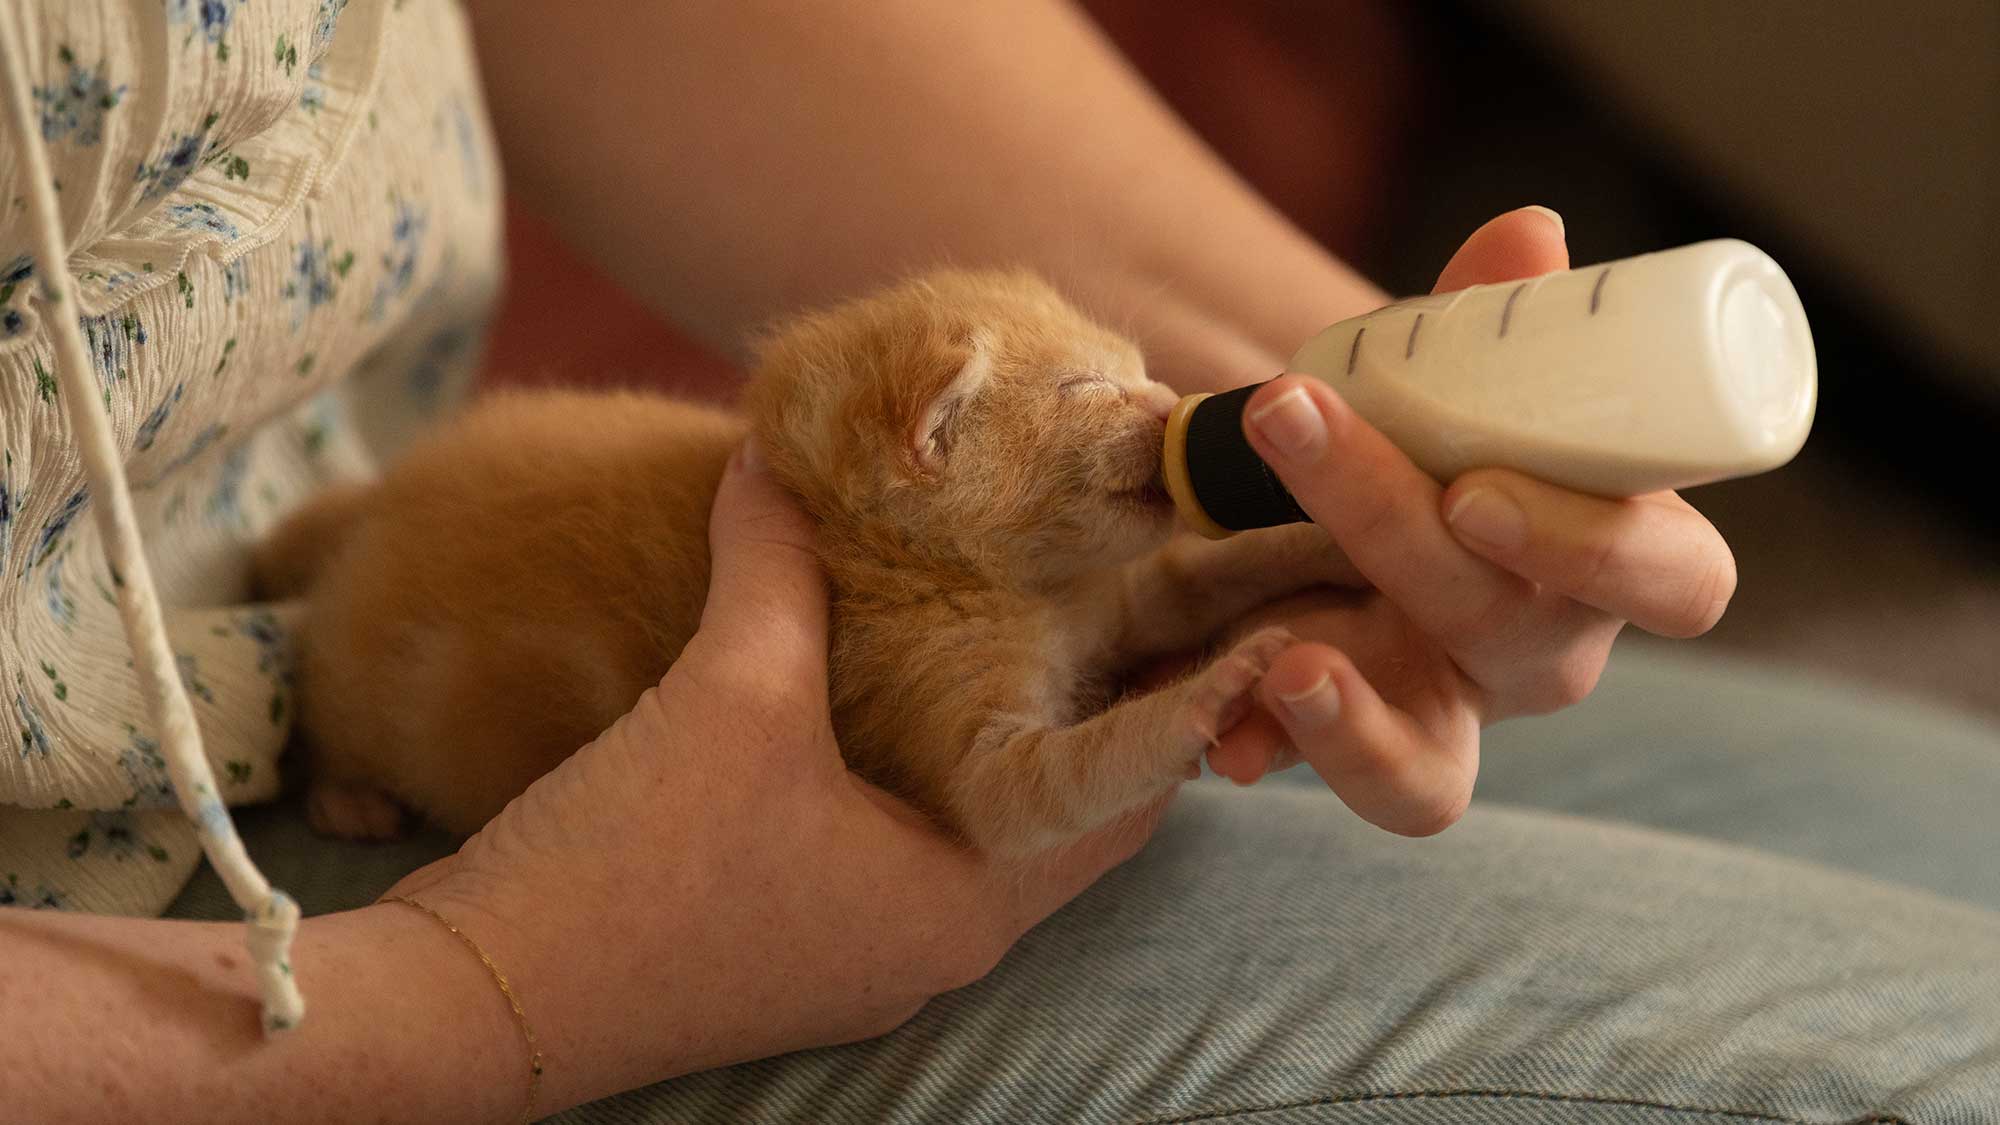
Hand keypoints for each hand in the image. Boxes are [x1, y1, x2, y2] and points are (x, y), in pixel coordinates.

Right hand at [383, 442, 1161, 1113]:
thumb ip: (776, 567)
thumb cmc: (631, 864)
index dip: (1169, 703)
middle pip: (1056, 820)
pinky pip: (893, 847)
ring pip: (971, 834)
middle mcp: (932, 943)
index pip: (1126, 803)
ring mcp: (860, 956)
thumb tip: (778, 458)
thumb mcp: (728, 693)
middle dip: (1085, 716)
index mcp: (963, 903)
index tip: (1188, 613)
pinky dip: (910, 775)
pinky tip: (883, 693)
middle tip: (1105, 598)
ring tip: (1015, 626)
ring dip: (992, 745)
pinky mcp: (794, 947)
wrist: (478, 997)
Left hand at [1205, 207, 1737, 834]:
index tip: (1476, 491)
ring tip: (1283, 666)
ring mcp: (1452, 714)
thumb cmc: (1452, 438)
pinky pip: (1334, 780)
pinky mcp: (1370, 747)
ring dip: (1357, 726)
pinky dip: (1270, 750)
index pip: (1677, 581)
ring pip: (1436, 776)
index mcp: (1615, 556)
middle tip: (1290, 425)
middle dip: (1390, 527)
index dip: (1597, 548)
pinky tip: (1218, 738)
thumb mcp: (1469, 380)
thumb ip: (1492, 322)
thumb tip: (1527, 233)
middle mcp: (1545, 649)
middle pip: (1510, 627)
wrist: (1360, 509)